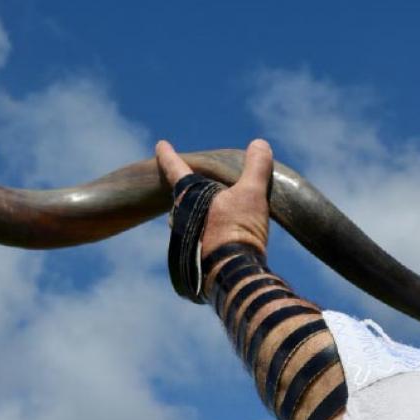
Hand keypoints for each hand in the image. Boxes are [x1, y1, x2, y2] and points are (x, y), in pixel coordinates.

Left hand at [155, 139, 273, 255]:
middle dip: (190, 190)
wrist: (234, 275)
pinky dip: (210, 234)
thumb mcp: (252, 194)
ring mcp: (184, 241)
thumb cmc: (238, 230)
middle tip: (197, 182)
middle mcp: (179, 218)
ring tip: (216, 213)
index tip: (160, 145)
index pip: (175, 167)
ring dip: (200, 215)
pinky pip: (200, 239)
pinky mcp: (194, 260)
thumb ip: (256, 167)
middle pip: (182, 197)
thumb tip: (260, 144)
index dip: (168, 155)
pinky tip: (224, 238)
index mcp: (188, 197)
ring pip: (190, 220)